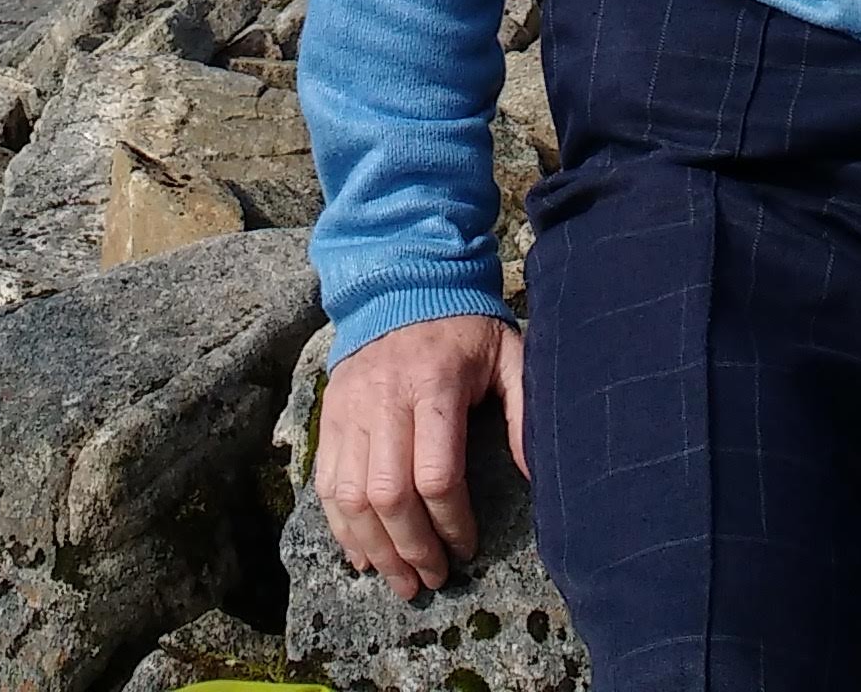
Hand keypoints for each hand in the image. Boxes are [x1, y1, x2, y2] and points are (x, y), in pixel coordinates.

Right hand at [317, 314, 526, 598]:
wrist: (402, 279)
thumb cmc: (465, 326)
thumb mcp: (508, 354)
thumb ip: (524, 410)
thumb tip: (535, 475)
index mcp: (434, 383)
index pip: (436, 474)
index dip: (452, 522)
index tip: (468, 547)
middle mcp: (385, 398)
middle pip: (389, 494)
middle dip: (412, 548)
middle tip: (434, 580)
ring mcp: (350, 407)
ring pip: (351, 496)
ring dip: (376, 548)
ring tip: (401, 580)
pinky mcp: (330, 414)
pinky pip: (326, 482)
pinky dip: (341, 527)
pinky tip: (363, 555)